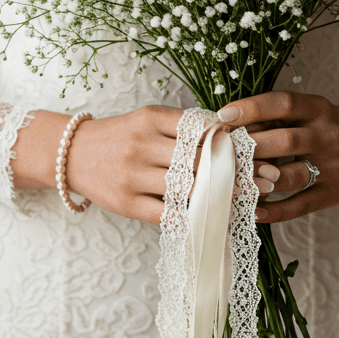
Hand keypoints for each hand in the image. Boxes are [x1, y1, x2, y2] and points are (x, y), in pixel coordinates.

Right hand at [11, 105, 276, 223]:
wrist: (70, 153)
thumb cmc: (119, 136)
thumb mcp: (148, 119)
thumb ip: (183, 126)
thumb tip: (230, 134)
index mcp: (152, 119)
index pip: (202, 129)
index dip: (234, 141)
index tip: (262, 151)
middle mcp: (143, 144)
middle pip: (199, 159)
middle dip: (236, 171)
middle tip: (268, 179)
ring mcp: (133, 175)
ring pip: (186, 187)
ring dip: (220, 196)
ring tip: (248, 200)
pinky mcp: (126, 203)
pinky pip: (166, 213)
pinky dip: (192, 217)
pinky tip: (214, 219)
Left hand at [215, 92, 338, 223]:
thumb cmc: (326, 125)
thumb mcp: (309, 110)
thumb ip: (277, 118)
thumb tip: (228, 127)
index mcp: (319, 109)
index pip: (283, 104)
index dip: (252, 108)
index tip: (223, 115)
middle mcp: (328, 136)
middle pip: (285, 141)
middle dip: (249, 147)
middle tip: (221, 152)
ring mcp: (332, 167)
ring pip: (291, 176)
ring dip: (258, 180)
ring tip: (231, 182)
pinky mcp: (333, 194)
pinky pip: (300, 205)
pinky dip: (274, 211)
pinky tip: (252, 210)